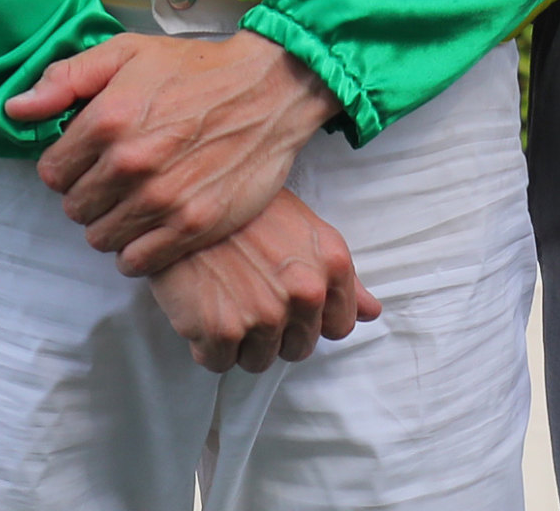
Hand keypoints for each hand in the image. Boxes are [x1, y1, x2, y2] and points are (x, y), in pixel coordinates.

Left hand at [4, 30, 340, 275]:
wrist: (270, 88)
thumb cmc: (196, 69)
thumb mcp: (128, 53)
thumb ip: (67, 79)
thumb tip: (15, 110)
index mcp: (108, 119)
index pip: (51, 172)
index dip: (67, 164)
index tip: (90, 155)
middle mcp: (130, 163)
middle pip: (74, 208)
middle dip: (89, 192)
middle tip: (118, 174)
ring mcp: (161, 199)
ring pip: (99, 238)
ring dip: (112, 221)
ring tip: (137, 196)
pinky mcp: (191, 225)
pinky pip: (134, 261)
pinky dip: (137, 247)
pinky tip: (154, 219)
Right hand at [148, 185, 379, 373]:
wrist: (186, 196)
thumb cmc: (248, 208)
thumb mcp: (305, 228)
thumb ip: (341, 277)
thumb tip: (372, 312)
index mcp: (332, 265)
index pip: (339, 326)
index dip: (312, 318)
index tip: (290, 302)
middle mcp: (305, 293)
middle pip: (298, 348)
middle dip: (276, 330)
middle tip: (251, 294)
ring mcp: (264, 315)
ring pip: (259, 360)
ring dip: (241, 340)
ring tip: (227, 297)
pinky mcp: (222, 332)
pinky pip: (218, 362)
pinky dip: (207, 343)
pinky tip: (202, 305)